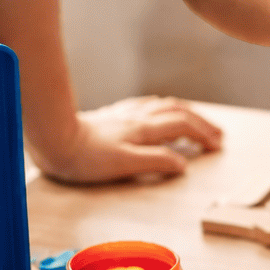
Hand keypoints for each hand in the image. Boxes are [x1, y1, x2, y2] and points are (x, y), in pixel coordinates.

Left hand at [32, 96, 222, 183]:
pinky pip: (145, 105)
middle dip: (200, 122)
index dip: (203, 134)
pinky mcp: (111, 116)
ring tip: (195, 119)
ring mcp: (124, 115)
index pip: (182, 126)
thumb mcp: (124, 165)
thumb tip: (183, 164)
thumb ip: (156, 162)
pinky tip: (158, 109)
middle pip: (177, 112)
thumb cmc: (85, 158)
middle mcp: (137, 118)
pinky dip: (161, 107)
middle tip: (217, 135)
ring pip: (162, 106)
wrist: (52, 139)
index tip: (217, 146)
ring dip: (184, 112)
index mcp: (143, 130)